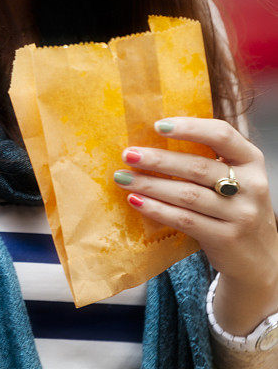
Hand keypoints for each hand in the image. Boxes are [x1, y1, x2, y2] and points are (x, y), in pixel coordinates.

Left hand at [112, 117, 277, 289]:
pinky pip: (184, 219)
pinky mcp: (226, 238)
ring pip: (187, 194)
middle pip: (197, 166)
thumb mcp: (236, 176)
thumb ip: (209, 157)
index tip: (157, 125)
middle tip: (128, 154)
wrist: (260, 258)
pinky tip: (136, 201)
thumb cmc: (236, 206)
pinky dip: (157, 209)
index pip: (221, 134)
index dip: (189, 127)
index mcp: (251, 160)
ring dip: (150, 185)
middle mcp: (252, 185)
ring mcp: (241, 214)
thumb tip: (155, 136)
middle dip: (158, 160)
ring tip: (123, 178)